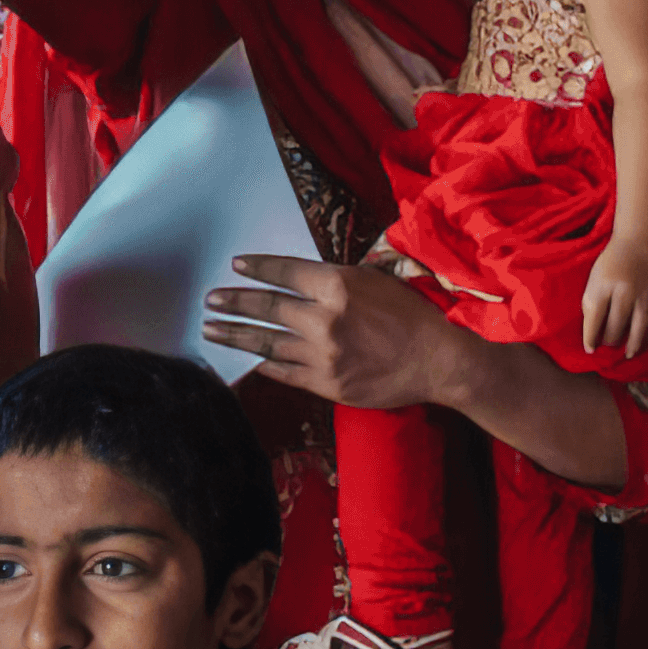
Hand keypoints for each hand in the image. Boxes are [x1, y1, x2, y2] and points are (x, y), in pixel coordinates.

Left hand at [205, 255, 469, 413]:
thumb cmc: (412, 316)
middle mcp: (324, 318)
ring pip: (268, 342)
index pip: (285, 272)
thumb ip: (337, 280)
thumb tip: (305, 278)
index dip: (258, 268)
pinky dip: (264, 364)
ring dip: (235, 335)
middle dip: (234, 302)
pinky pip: (284, 372)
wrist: (437, 361)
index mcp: (338, 285)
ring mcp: (322, 354)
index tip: (236, 265)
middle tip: (211, 299)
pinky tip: (248, 359)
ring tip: (210, 329)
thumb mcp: (376, 281)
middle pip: (268, 307)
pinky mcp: (326, 383)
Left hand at [578, 234, 647, 356]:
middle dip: (611, 341)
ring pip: (640, 330)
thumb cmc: (614, 264)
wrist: (643, 239)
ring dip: (633, 346)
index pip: (593, 321)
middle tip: (611, 344)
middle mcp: (625, 291)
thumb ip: (592, 305)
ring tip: (629, 353)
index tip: (591, 349)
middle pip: (616, 328)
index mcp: (603, 285)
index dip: (590, 339)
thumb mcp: (596, 279)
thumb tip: (592, 339)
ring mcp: (647, 294)